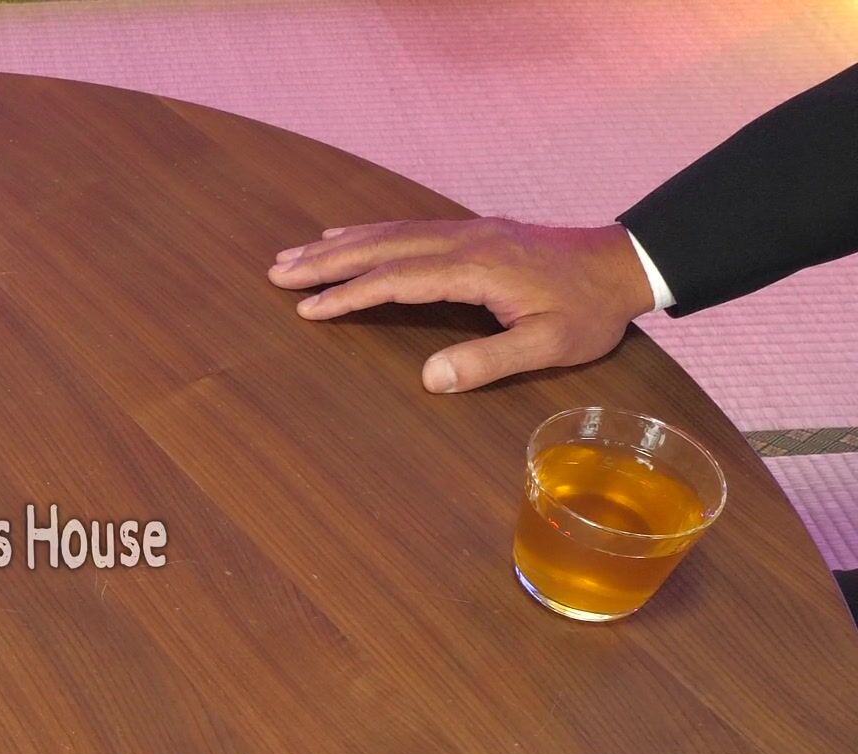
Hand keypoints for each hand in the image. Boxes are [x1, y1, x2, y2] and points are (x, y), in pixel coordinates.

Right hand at [268, 219, 656, 392]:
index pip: (396, 280)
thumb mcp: (549, 347)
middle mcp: (462, 241)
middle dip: (325, 261)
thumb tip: (428, 379)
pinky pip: (406, 228)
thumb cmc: (588, 312)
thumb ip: (489, 362)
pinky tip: (347, 236)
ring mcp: (466, 231)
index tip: (307, 309)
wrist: (624, 263)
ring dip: (339, 244)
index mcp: (475, 268)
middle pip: (381, 247)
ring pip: (389, 233)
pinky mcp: (471, 231)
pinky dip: (368, 233)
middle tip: (276, 271)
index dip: (349, 294)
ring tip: (295, 254)